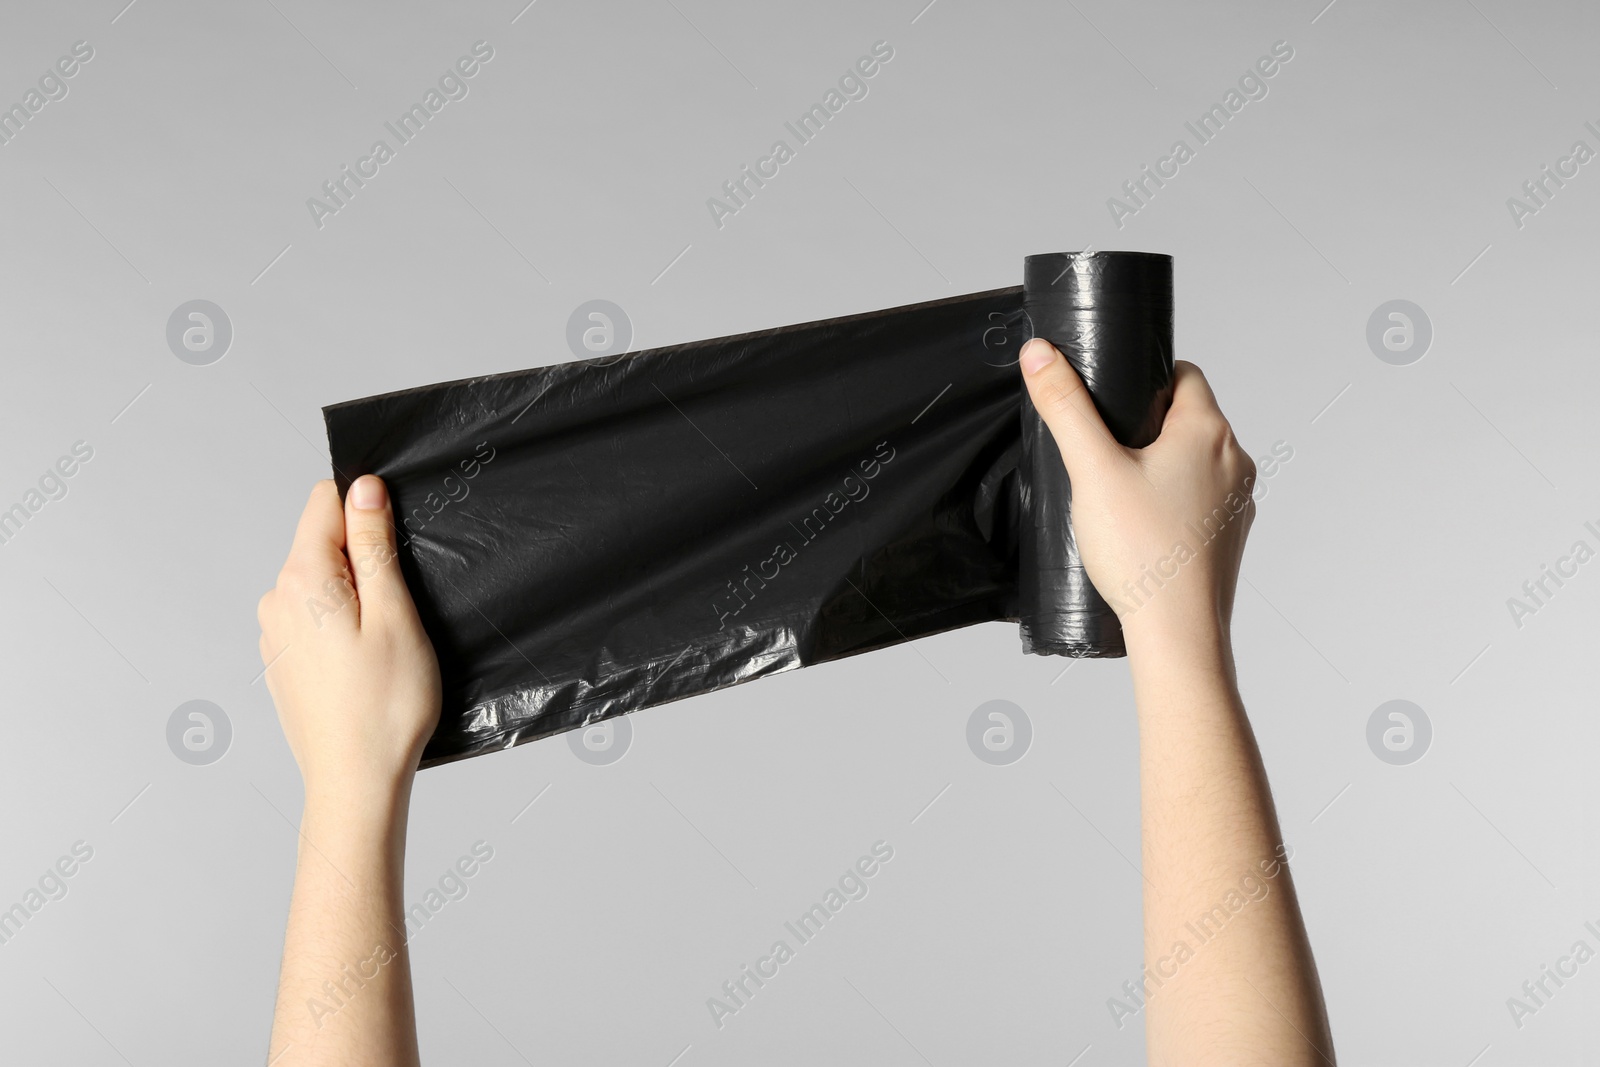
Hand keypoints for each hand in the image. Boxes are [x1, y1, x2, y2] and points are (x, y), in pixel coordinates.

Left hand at [257, 477, 441, 797]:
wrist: (355, 782)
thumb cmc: (385, 707)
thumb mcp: (395, 613)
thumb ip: (374, 545)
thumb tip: (364, 488)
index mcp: (301, 579)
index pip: (326, 500)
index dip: (368, 512)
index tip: (395, 552)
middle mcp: (276, 600)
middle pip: (323, 543)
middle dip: (365, 560)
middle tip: (399, 613)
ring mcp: (274, 634)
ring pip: (322, 584)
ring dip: (356, 598)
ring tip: (384, 647)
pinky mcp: (282, 662)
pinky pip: (314, 620)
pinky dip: (343, 628)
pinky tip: (366, 667)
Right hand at [1018, 339, 1255, 644]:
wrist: (1177, 633)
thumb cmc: (1141, 553)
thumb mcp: (1090, 469)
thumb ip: (1064, 407)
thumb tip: (1040, 353)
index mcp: (1207, 431)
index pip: (1183, 373)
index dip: (1145, 378)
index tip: (1111, 399)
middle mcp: (1234, 461)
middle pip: (1188, 417)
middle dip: (1147, 425)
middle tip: (1102, 448)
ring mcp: (1237, 502)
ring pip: (1195, 461)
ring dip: (1161, 465)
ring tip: (1117, 492)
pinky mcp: (1229, 537)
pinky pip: (1201, 501)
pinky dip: (1173, 503)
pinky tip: (1139, 527)